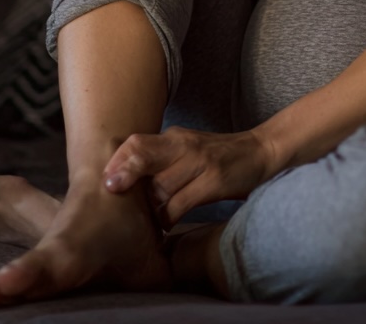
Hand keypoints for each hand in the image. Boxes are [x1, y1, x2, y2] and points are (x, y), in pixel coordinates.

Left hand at [102, 127, 276, 228]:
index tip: (105, 181)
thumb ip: (160, 161)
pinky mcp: (214, 181)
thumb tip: (124, 183)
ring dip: (149, 208)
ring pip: (160, 186)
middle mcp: (185, 145)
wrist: (259, 151)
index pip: (137, 142)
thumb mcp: (187, 151)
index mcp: (175, 138)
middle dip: (125, 175)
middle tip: (111, 193)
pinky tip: (165, 227)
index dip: (118, 161)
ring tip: (144, 221)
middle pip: (143, 156)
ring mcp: (200, 162)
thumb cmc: (216, 156)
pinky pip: (180, 203)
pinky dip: (168, 219)